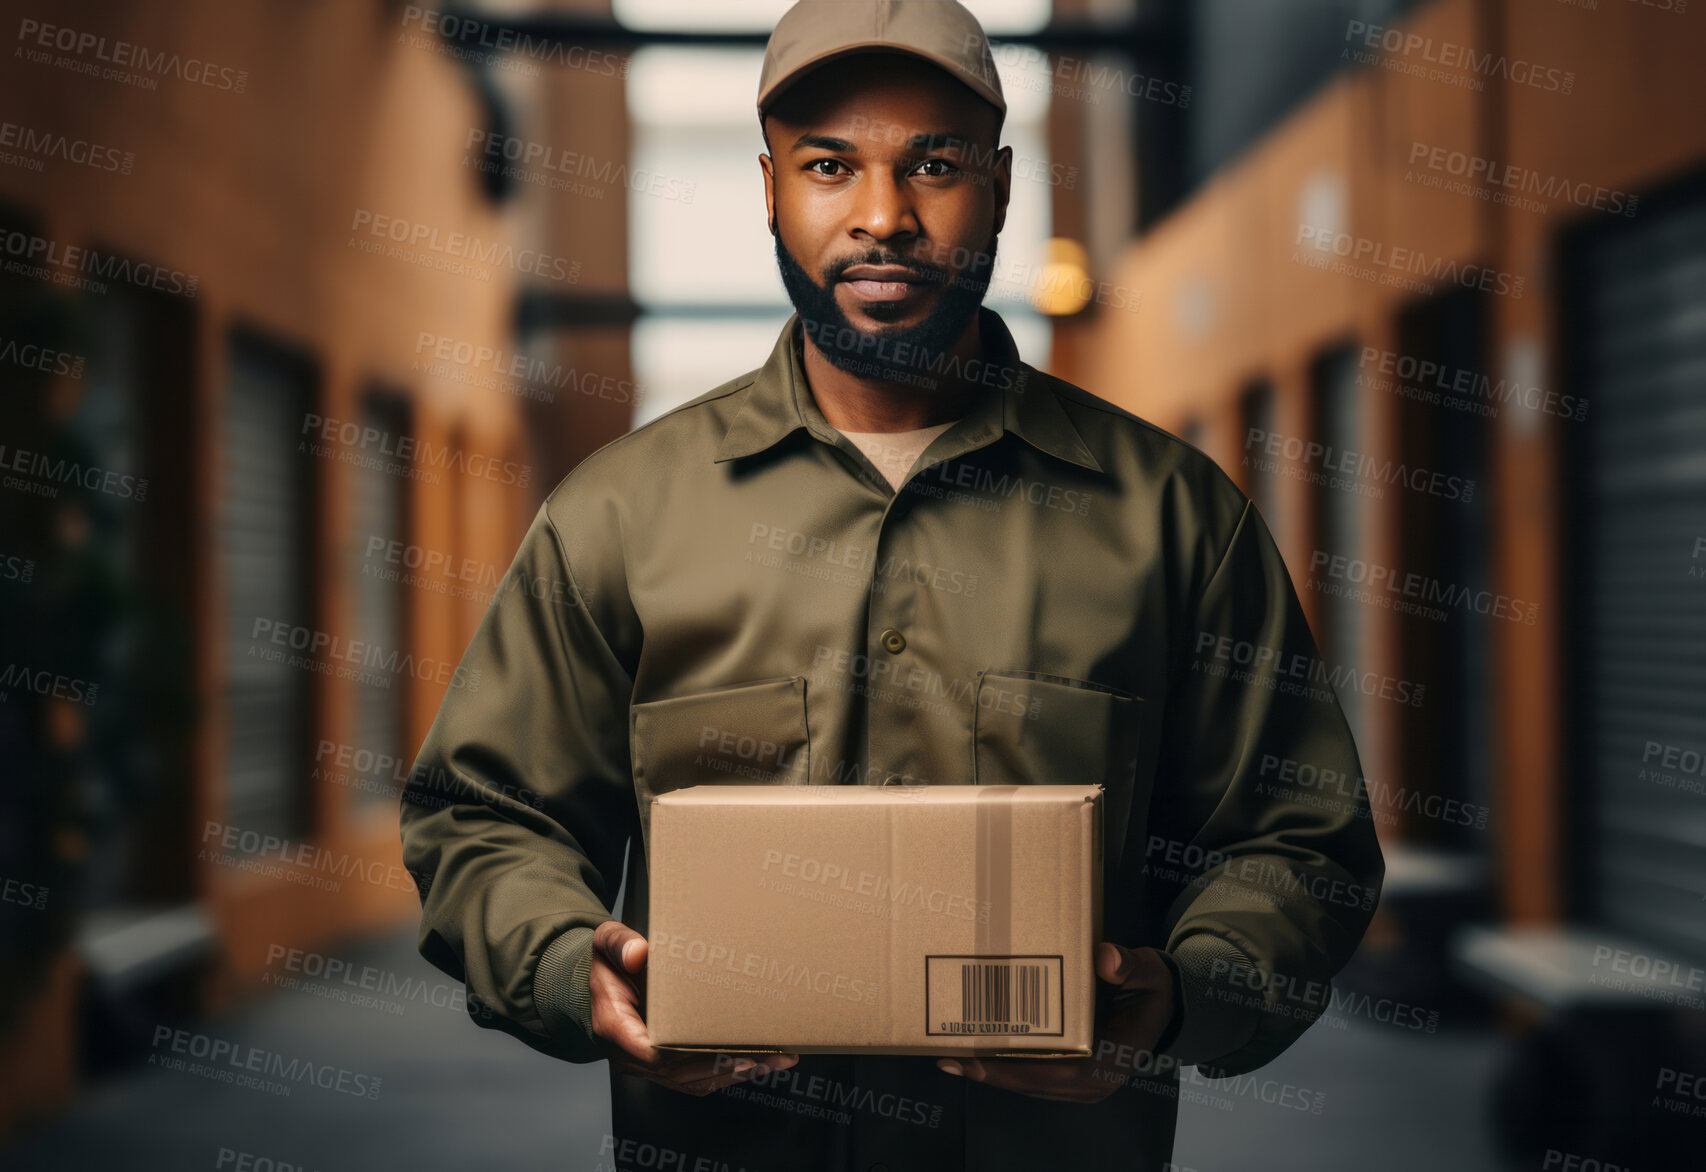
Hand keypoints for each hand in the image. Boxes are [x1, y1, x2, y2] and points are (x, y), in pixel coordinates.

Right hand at [587, 920, 800, 1095]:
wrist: (600, 985)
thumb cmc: (607, 965)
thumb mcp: (606, 943)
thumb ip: (619, 944)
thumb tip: (638, 952)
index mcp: (616, 1028)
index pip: (654, 1055)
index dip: (693, 1057)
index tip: (729, 1052)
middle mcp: (631, 1055)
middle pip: (682, 1073)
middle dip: (728, 1066)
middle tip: (770, 1055)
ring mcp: (646, 1065)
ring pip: (693, 1081)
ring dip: (735, 1073)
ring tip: (776, 1061)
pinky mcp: (662, 1066)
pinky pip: (694, 1079)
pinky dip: (725, 1074)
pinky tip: (756, 1064)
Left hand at [934, 942, 1175, 1103]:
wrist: (1162, 1006)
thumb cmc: (1151, 990)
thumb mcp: (1150, 972)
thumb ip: (1132, 965)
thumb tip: (1106, 959)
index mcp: (1112, 1062)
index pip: (1057, 1074)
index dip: (1014, 1071)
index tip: (977, 1060)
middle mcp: (1094, 1083)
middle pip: (1033, 1084)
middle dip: (990, 1072)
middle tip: (949, 1057)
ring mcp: (1082, 1085)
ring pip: (1030, 1083)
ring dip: (993, 1071)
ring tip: (953, 1054)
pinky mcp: (1072, 1076)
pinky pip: (1034, 1076)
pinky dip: (1006, 1065)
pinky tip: (977, 1051)